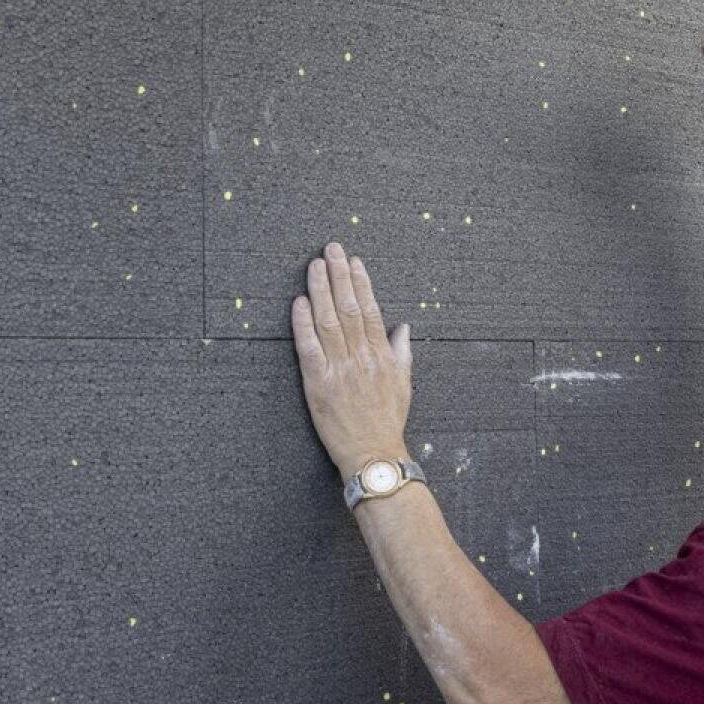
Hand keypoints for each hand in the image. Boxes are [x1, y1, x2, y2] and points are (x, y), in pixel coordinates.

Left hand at [292, 242, 413, 475]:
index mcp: (382, 354)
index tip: (353, 261)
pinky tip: (299, 302)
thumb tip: (402, 327)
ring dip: (320, 289)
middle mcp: (361, 356)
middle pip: (348, 307)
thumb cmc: (388, 421)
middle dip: (339, 275)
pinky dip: (303, 324)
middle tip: (331, 249)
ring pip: (328, 321)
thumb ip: (401, 352)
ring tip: (315, 265)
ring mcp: (339, 369)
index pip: (370, 309)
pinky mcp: (318, 384)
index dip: (360, 282)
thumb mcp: (404, 384)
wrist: (373, 454)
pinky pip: (309, 348)